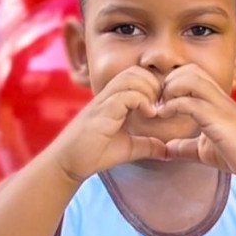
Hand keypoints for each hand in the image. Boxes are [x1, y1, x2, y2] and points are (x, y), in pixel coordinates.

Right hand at [46, 66, 168, 182]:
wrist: (68, 163)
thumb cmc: (93, 154)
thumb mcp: (129, 149)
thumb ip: (147, 145)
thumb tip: (168, 150)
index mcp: (113, 99)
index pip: (136, 76)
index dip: (153, 85)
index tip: (161, 106)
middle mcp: (107, 96)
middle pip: (134, 71)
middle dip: (153, 84)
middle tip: (160, 105)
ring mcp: (103, 102)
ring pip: (130, 78)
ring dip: (148, 90)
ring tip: (153, 110)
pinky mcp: (101, 113)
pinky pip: (125, 95)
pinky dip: (142, 101)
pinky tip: (149, 114)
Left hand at [156, 65, 235, 180]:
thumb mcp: (205, 150)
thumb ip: (186, 147)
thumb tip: (166, 150)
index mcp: (216, 100)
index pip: (192, 73)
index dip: (171, 81)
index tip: (159, 101)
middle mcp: (219, 97)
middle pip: (190, 69)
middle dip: (168, 80)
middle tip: (157, 102)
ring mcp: (220, 106)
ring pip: (191, 79)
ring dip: (170, 89)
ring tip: (160, 107)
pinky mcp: (220, 120)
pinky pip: (191, 102)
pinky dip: (172, 106)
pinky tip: (164, 116)